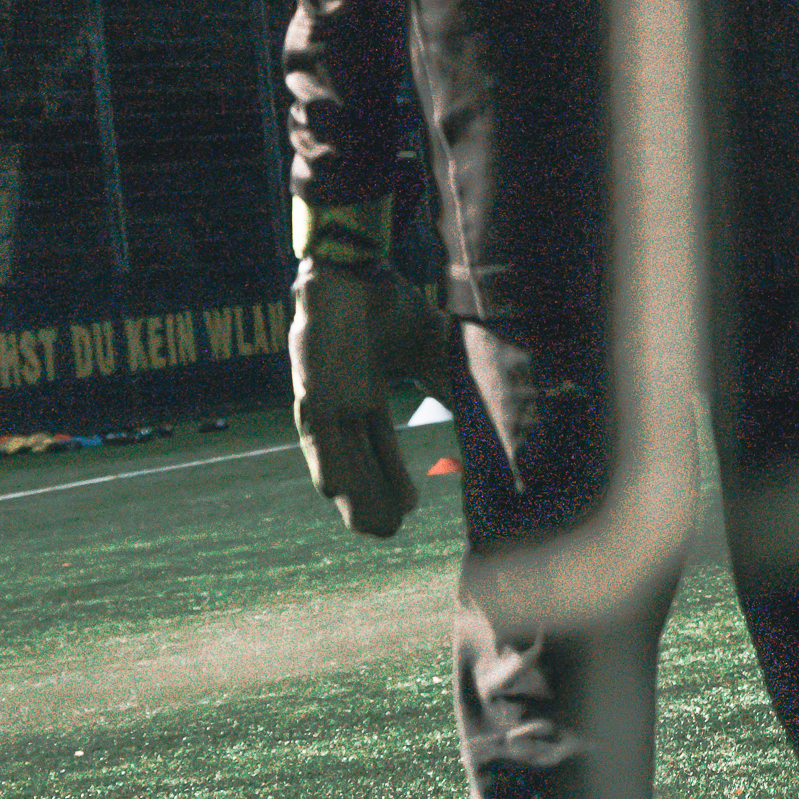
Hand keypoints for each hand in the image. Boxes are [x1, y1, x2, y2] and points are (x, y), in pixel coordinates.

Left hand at [289, 257, 447, 537]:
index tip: (406, 512)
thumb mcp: (429, 350)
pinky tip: (332, 489)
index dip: (390, 479)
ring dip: (349, 492)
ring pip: (334, 454)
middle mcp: (340, 400)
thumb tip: (490, 410)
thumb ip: (450, 382)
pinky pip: (314, 430)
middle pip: (354, 460)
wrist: (353, 265)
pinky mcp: (308, 381)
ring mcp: (321, 393)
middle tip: (386, 533)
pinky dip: (324, 460)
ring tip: (368, 527)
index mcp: (364, 392)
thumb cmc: (387, 302)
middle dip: (369, 497)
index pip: (377, 446)